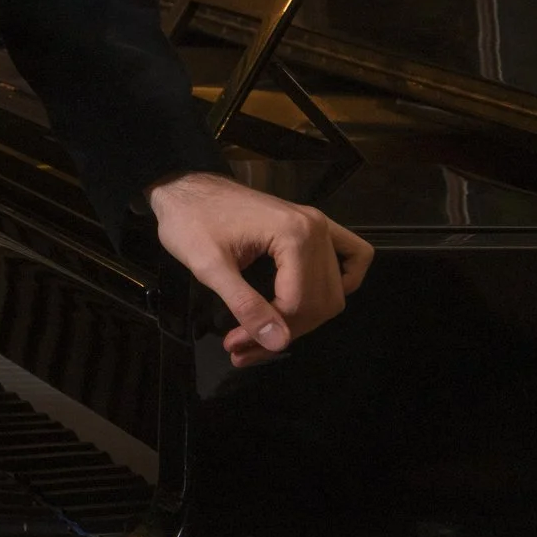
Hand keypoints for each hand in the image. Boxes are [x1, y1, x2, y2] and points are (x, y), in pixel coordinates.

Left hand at [148, 171, 373, 367]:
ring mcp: (319, 225)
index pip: (299, 303)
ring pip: (333, 290)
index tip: (236, 346)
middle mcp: (316, 228)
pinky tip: (316, 299)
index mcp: (294, 234)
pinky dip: (344, 281)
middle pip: (320, 302)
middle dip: (285, 331)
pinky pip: (352, 256)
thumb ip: (246, 305)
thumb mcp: (209, 268)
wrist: (183, 188)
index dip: (270, 333)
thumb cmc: (188, 222)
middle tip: (244, 347)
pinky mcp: (314, 226)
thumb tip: (278, 343)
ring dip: (304, 319)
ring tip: (263, 336)